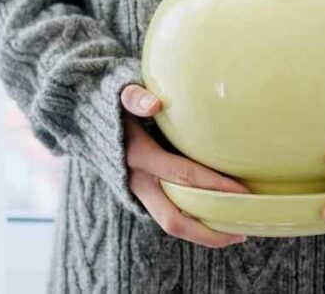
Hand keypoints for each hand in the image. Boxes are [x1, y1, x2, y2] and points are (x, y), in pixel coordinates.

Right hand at [120, 84, 248, 247]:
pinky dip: (191, 221)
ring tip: (235, 232)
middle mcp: (136, 181)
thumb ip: (134, 96)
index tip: (243, 190)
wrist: (80, 117)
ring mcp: (136, 191)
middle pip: (174, 220)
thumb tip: (154, 103)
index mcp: (137, 156)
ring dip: (201, 233)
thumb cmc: (109, 101)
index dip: (213, 185)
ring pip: (170, 223)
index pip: (182, 175)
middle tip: (242, 232)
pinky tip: (215, 217)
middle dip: (209, 232)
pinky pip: (167, 214)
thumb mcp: (117, 92)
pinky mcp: (139, 193)